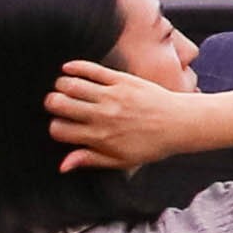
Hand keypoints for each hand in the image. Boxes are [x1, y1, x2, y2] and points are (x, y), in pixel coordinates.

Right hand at [44, 61, 232, 172]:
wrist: (180, 124)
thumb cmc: (150, 145)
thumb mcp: (121, 161)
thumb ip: (90, 160)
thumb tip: (62, 165)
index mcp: (100, 137)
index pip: (59, 129)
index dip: (55, 127)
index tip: (62, 125)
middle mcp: (102, 115)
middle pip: (59, 104)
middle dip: (52, 104)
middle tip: (57, 104)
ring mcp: (112, 96)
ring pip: (71, 84)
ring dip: (61, 85)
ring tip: (65, 89)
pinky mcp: (122, 80)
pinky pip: (92, 69)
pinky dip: (75, 66)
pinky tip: (68, 68)